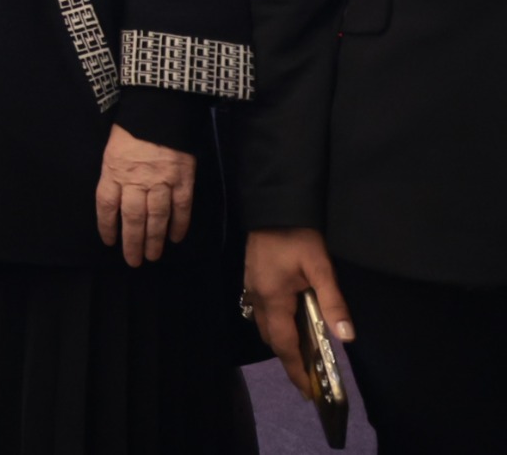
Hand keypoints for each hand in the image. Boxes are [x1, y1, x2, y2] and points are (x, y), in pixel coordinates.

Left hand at [95, 124, 194, 264]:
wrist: (160, 108)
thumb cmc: (131, 128)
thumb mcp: (111, 150)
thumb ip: (114, 175)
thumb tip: (115, 200)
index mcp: (113, 170)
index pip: (106, 206)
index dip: (107, 226)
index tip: (109, 242)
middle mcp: (136, 180)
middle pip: (133, 218)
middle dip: (132, 243)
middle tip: (134, 261)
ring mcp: (161, 181)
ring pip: (156, 217)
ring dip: (154, 240)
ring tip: (152, 256)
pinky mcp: (183, 179)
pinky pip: (182, 208)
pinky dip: (179, 225)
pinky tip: (176, 238)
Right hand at [246, 228, 354, 394]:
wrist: (273, 206)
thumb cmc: (297, 236)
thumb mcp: (321, 268)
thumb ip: (333, 302)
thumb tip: (346, 338)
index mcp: (272, 298)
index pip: (283, 343)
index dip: (295, 369)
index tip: (307, 391)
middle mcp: (257, 297)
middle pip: (270, 338)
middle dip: (288, 359)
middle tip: (309, 377)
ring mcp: (252, 287)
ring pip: (264, 325)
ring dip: (281, 342)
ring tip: (302, 355)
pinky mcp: (253, 278)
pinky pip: (262, 312)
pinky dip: (276, 326)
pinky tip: (291, 324)